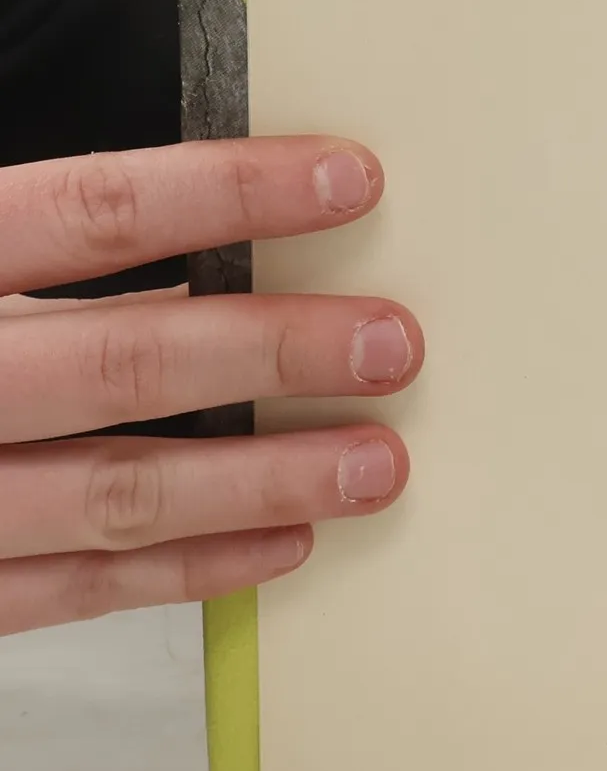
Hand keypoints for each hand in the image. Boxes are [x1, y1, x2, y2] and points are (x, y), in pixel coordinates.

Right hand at [0, 138, 417, 635]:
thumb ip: (47, 251)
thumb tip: (225, 249)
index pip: (92, 209)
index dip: (227, 192)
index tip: (350, 178)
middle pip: (119, 361)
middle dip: (271, 352)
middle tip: (395, 343)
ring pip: (110, 492)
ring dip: (259, 479)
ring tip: (376, 465)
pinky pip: (70, 592)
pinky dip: (186, 570)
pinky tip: (284, 544)